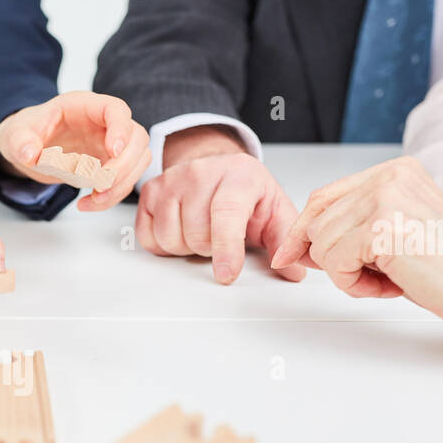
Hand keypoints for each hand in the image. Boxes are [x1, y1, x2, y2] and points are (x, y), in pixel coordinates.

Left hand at [0, 91, 149, 210]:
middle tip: (102, 186)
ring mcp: (110, 144)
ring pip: (137, 160)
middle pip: (136, 137)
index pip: (115, 109)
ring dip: (121, 184)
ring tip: (94, 199)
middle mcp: (103, 123)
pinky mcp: (110, 164)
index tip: (113, 152)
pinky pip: (124, 180)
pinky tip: (88, 203)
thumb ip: (21, 142)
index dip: (120, 129)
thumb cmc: (27, 133)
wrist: (28, 148)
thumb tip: (29, 153)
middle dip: (124, 165)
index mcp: (83, 107)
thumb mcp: (15, 134)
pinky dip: (112, 196)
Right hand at [137, 125, 304, 283]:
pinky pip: (149, 237)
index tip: (227, 275)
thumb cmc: (245, 192)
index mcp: (239, 175)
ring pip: (170, 238)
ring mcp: (172, 180)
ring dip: (186, 248)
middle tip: (220, 237)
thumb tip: (293, 269)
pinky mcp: (151, 192)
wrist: (217, 167)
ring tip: (201, 232)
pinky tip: (181, 230)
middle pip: (196, 234)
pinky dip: (164, 244)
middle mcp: (202, 172)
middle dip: (210, 249)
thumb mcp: (274, 210)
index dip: (226, 249)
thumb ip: (285, 240)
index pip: (227, 213)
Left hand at [271, 157, 442, 349]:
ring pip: (320, 244)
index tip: (289, 256)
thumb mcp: (396, 238)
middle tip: (375, 277)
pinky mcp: (384, 226)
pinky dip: (354, 284)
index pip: (324, 197)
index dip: (302, 231)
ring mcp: (386, 197)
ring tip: (391, 279)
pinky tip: (391, 285)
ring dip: (347, 274)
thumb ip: (352, 231)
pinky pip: (334, 262)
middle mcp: (391, 176)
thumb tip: (298, 246)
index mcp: (397, 172)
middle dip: (332, 259)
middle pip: (316, 221)